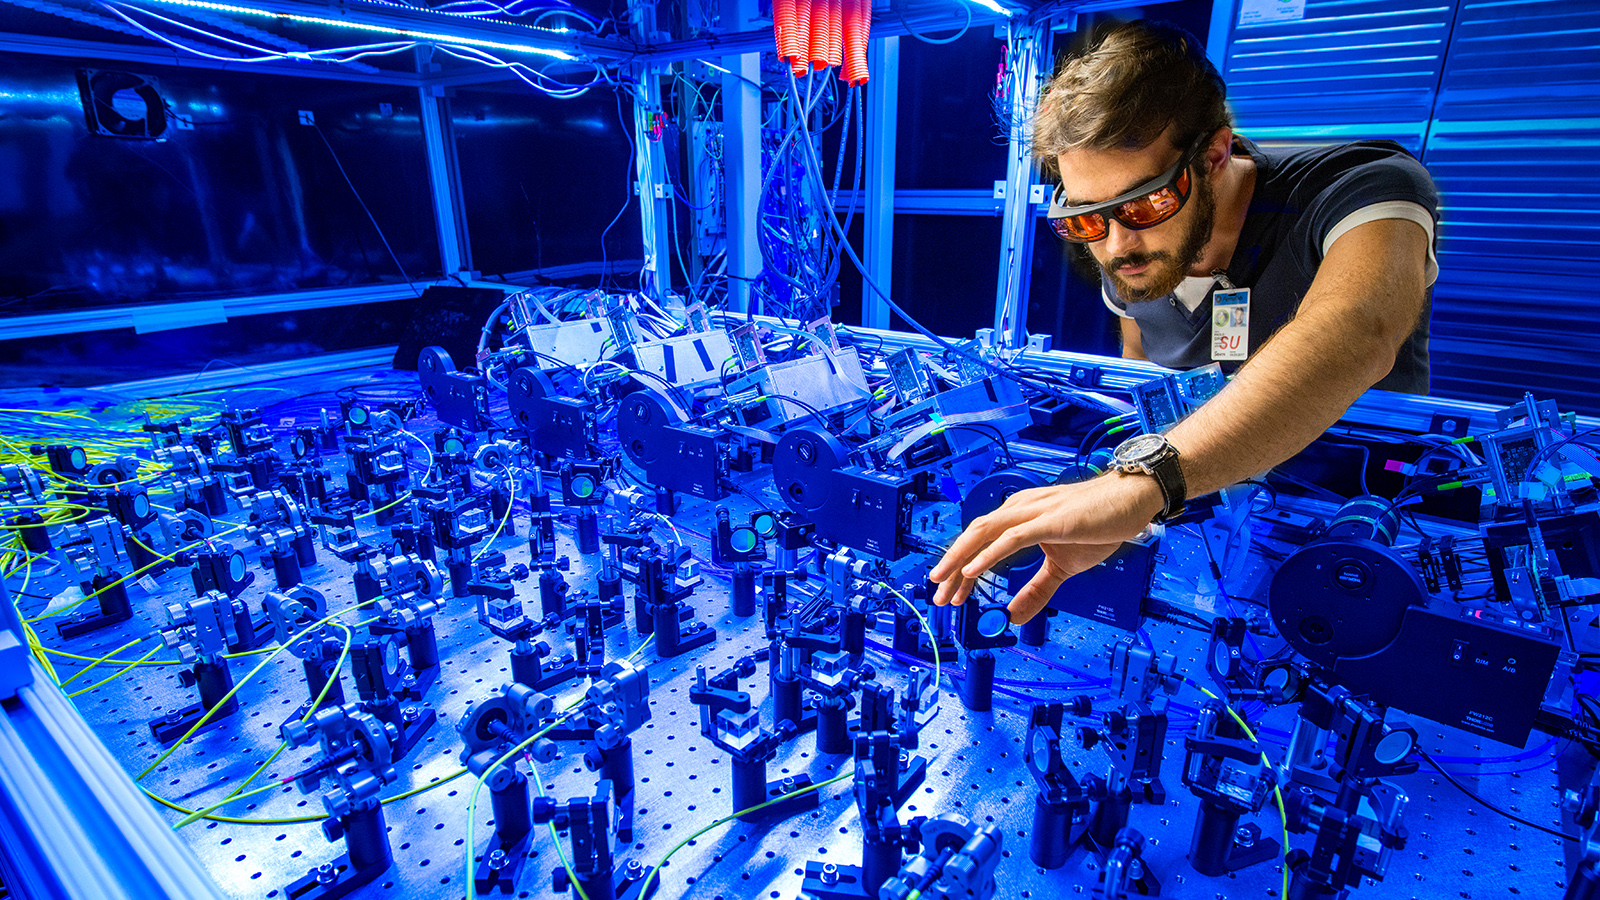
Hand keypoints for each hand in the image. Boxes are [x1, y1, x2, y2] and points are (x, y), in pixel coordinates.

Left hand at [929, 472, 1164, 623]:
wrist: (1131, 499)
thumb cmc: (1099, 523)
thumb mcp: (1063, 567)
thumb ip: (1037, 590)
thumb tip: (1014, 617)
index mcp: (1020, 516)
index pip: (980, 540)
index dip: (960, 567)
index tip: (950, 591)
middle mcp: (1019, 509)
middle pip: (973, 535)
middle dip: (951, 566)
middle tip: (937, 593)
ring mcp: (1033, 512)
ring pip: (984, 532)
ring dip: (960, 560)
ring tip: (945, 583)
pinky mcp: (1048, 520)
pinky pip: (1011, 537)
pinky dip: (988, 554)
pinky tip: (973, 570)